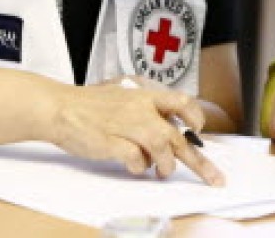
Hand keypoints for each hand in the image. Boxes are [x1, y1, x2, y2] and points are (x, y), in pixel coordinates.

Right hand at [46, 82, 223, 185]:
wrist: (60, 107)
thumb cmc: (92, 105)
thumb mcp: (125, 97)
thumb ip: (147, 110)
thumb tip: (169, 131)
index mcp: (145, 95)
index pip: (182, 102)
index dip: (195, 118)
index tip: (200, 132)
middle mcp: (140, 108)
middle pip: (177, 136)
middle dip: (200, 162)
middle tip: (214, 178)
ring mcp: (126, 124)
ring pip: (161, 147)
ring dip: (165, 165)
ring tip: (160, 171)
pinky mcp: (111, 142)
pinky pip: (136, 159)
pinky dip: (139, 167)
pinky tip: (134, 167)